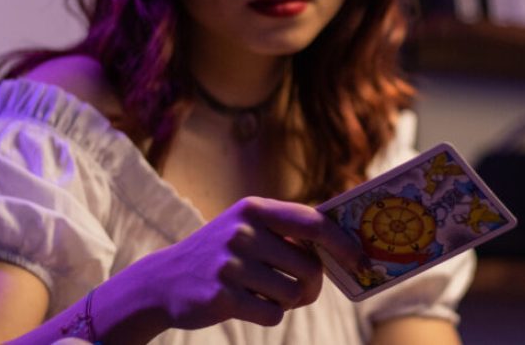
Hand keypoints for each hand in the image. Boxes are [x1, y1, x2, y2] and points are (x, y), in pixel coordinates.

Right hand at [123, 197, 363, 328]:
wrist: (164, 281)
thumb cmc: (223, 254)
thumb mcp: (248, 227)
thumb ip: (290, 230)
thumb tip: (345, 244)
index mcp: (254, 209)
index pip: (313, 223)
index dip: (343, 243)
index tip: (360, 259)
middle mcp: (242, 232)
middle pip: (310, 267)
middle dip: (313, 286)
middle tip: (301, 290)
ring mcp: (229, 265)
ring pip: (293, 294)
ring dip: (288, 301)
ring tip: (265, 294)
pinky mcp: (221, 297)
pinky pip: (272, 315)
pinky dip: (269, 315)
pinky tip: (248, 305)